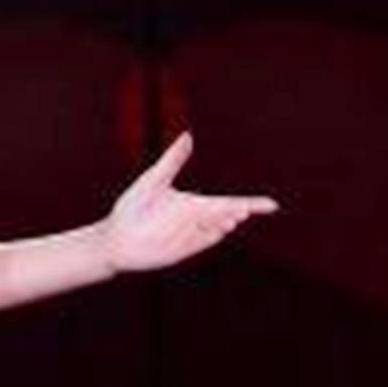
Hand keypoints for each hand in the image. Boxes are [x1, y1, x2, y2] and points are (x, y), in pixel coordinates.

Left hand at [101, 131, 279, 273]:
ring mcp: (193, 237)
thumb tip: (187, 135)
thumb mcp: (153, 180)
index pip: (230, 203)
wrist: (115, 237)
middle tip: (242, 207)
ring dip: (225, 223)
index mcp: (196, 204)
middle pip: (227, 215)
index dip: (252, 204)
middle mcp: (199, 221)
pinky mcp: (184, 251)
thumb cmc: (132, 208)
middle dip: (237, 211)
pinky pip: (202, 243)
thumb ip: (172, 161)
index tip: (272, 205)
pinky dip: (210, 236)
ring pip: (217, 229)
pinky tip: (217, 228)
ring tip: (233, 214)